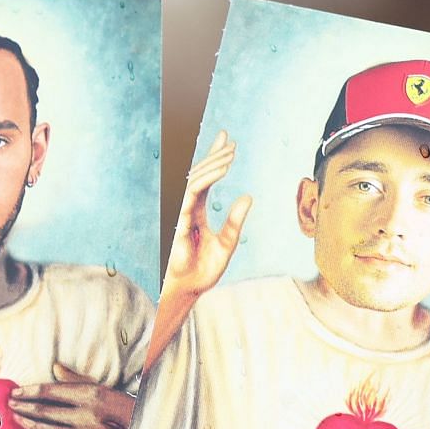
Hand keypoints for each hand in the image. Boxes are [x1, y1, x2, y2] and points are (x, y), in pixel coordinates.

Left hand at [10, 361, 134, 428]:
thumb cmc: (124, 409)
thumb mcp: (105, 389)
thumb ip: (77, 379)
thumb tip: (55, 366)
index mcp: (92, 395)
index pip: (50, 392)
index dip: (28, 391)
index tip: (14, 391)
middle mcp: (87, 417)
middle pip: (43, 412)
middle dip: (22, 407)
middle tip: (9, 404)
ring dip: (26, 424)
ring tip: (16, 418)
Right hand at [163, 131, 250, 300]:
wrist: (191, 287)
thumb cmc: (206, 269)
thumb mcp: (228, 242)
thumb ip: (235, 220)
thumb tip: (248, 196)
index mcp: (198, 211)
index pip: (206, 179)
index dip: (214, 159)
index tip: (226, 141)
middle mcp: (190, 208)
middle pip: (200, 174)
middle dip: (214, 155)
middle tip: (230, 142)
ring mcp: (184, 211)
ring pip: (196, 179)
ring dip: (214, 163)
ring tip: (231, 153)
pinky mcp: (182, 218)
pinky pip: (194, 192)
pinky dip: (209, 178)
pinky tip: (223, 169)